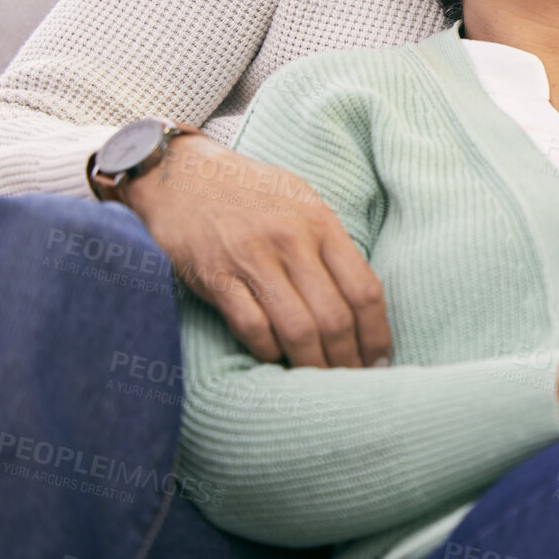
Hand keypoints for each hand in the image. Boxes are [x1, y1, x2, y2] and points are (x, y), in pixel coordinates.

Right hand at [117, 132, 391, 368]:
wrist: (178, 172)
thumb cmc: (246, 190)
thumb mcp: (300, 199)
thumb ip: (329, 242)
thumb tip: (359, 297)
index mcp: (320, 221)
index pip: (364, 289)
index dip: (377, 334)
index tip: (380, 361)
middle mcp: (291, 239)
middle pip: (335, 316)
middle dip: (348, 360)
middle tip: (352, 384)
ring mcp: (251, 257)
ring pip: (298, 328)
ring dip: (313, 365)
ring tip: (321, 385)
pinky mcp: (214, 275)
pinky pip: (253, 327)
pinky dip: (268, 353)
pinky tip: (276, 362)